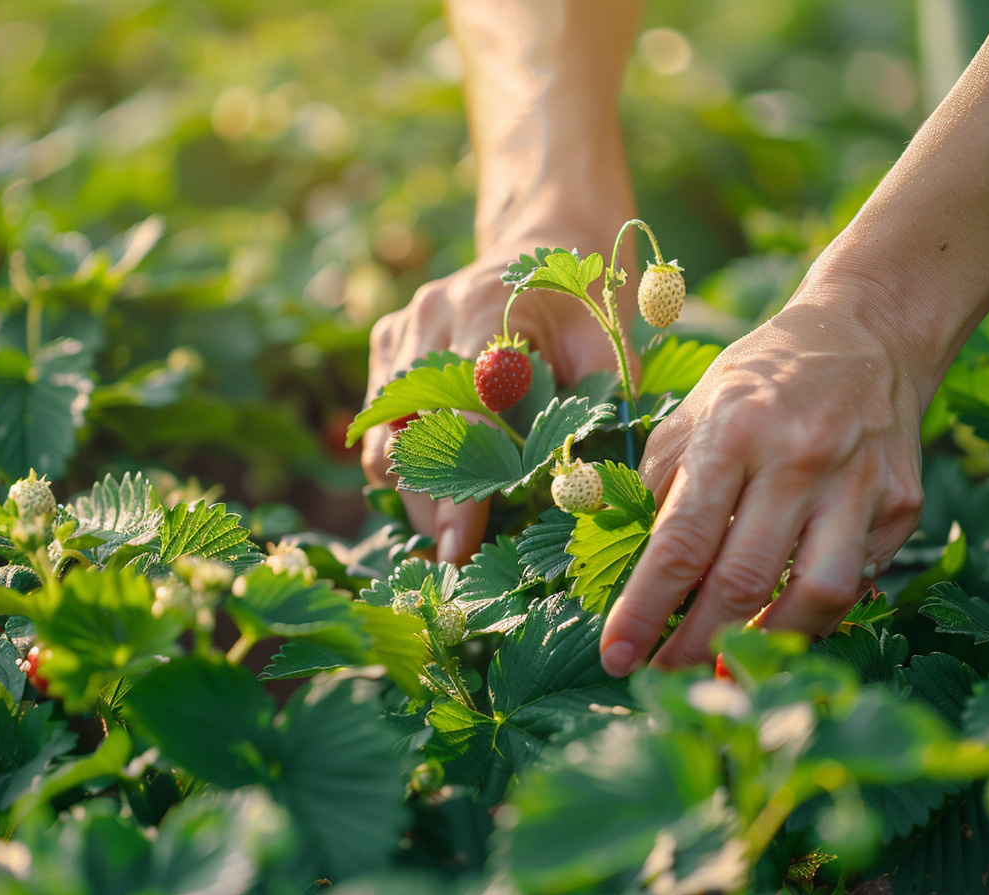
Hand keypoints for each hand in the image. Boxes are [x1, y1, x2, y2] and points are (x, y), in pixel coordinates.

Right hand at [362, 229, 637, 564]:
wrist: (547, 240)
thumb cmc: (587, 299)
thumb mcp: (610, 345)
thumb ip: (598, 411)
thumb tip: (582, 497)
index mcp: (487, 308)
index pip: (459, 413)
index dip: (457, 486)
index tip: (457, 547)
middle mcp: (428, 317)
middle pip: (407, 434)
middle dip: (429, 505)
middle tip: (457, 559)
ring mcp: (399, 331)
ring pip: (381, 437)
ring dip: (411, 492)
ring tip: (449, 532)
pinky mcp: (385, 346)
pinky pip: (378, 424)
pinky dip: (403, 465)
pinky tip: (440, 490)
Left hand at [599, 288, 926, 675]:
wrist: (868, 336)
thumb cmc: (762, 379)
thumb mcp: (695, 410)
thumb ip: (661, 483)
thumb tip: (630, 568)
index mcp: (732, 431)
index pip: (681, 541)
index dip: (644, 609)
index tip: (615, 656)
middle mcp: (798, 457)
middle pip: (744, 581)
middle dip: (696, 645)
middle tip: (664, 677)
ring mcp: (859, 482)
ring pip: (815, 596)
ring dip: (766, 646)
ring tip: (726, 665)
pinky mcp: (902, 503)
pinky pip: (856, 582)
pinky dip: (814, 617)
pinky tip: (781, 625)